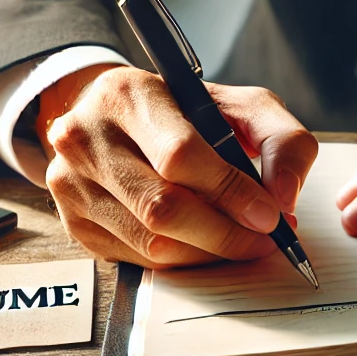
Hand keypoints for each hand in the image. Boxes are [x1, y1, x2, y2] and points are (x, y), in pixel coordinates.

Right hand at [37, 64, 317, 266]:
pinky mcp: (75, 222)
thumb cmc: (183, 113)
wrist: (115, 120)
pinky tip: (205, 245)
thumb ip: (280, 140)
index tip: (269, 215)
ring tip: (241, 242)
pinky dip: (184, 261)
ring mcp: (72, 183)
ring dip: (208, 252)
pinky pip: (139, 259)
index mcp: (126, 95)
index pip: (179, 155)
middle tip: (263, 240)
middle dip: (224, 233)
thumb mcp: (240, 105)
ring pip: (151, 242)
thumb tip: (284, 197)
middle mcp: (86, 137)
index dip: (229, 192)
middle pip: (162, 207)